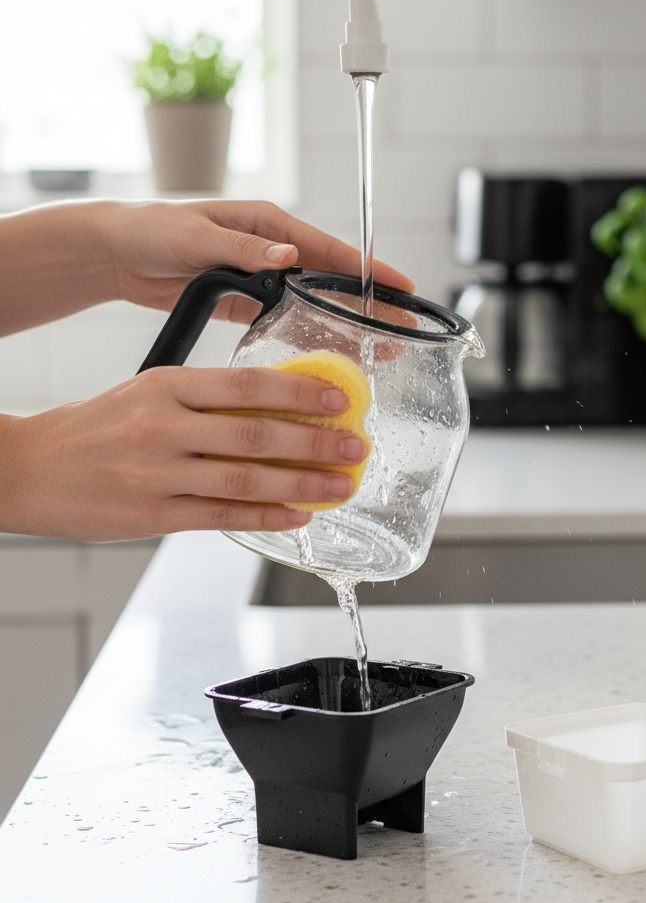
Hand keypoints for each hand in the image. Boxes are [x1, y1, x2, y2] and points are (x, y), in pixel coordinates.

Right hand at [0, 367, 369, 541]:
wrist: (27, 468)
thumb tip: (276, 408)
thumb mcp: (146, 393)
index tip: (339, 400)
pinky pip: (223, 517)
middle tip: (356, 446)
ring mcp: (157, 474)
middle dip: (316, 442)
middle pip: (256, 433)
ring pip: (246, 479)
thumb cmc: (94, 428)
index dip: (300, 393)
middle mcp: (162, 427)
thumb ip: (204, 400)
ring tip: (341, 485)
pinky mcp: (153, 515)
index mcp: (164, 386)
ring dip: (304, 484)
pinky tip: (299, 516)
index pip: (246, 385)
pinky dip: (267, 517)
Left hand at [98, 199, 414, 323]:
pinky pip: (289, 319)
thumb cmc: (151, 231)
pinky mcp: (248, 302)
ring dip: (345, 323)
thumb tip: (286, 255)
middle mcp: (272, 250)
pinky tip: (332, 354)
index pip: (329, 248)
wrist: (117, 253)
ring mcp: (263, 277)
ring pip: (316, 302)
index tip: (400, 285)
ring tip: (378, 348)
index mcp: (267, 225)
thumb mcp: (197, 236)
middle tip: (402, 328)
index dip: (368, 269)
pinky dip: (312, 334)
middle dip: (368, 303)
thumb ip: (243, 248)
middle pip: (333, 279)